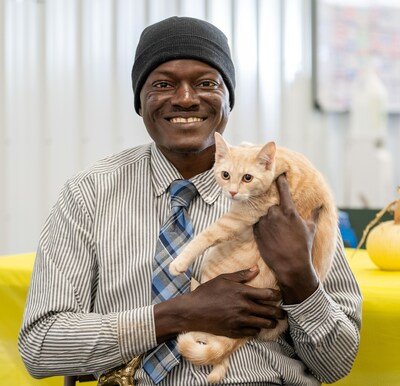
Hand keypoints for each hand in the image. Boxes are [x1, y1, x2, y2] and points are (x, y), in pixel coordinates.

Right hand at [154, 267, 284, 342]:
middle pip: (270, 311)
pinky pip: (253, 333)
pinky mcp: (235, 331)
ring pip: (264, 324)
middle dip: (279, 312)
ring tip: (274, 321)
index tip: (279, 295)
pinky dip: (257, 330)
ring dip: (271, 322)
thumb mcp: (223, 279)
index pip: (268, 295)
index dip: (277, 295)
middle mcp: (244, 307)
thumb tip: (256, 268)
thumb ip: (241, 275)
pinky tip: (257, 326)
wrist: (193, 311)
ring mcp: (240, 321)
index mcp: (242, 292)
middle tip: (283, 312)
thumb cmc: (207, 292)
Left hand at [253, 174, 319, 303]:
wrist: (290, 266)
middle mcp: (274, 214)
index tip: (279, 174)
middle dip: (271, 199)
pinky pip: (255, 220)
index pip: (283, 189)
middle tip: (271, 198)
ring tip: (267, 213)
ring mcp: (263, 222)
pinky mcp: (256, 231)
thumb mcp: (310, 229)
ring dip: (264, 210)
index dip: (281, 180)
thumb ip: (314, 214)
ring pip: (261, 209)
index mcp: (288, 211)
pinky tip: (262, 222)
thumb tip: (320, 205)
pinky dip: (258, 219)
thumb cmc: (303, 247)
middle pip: (269, 200)